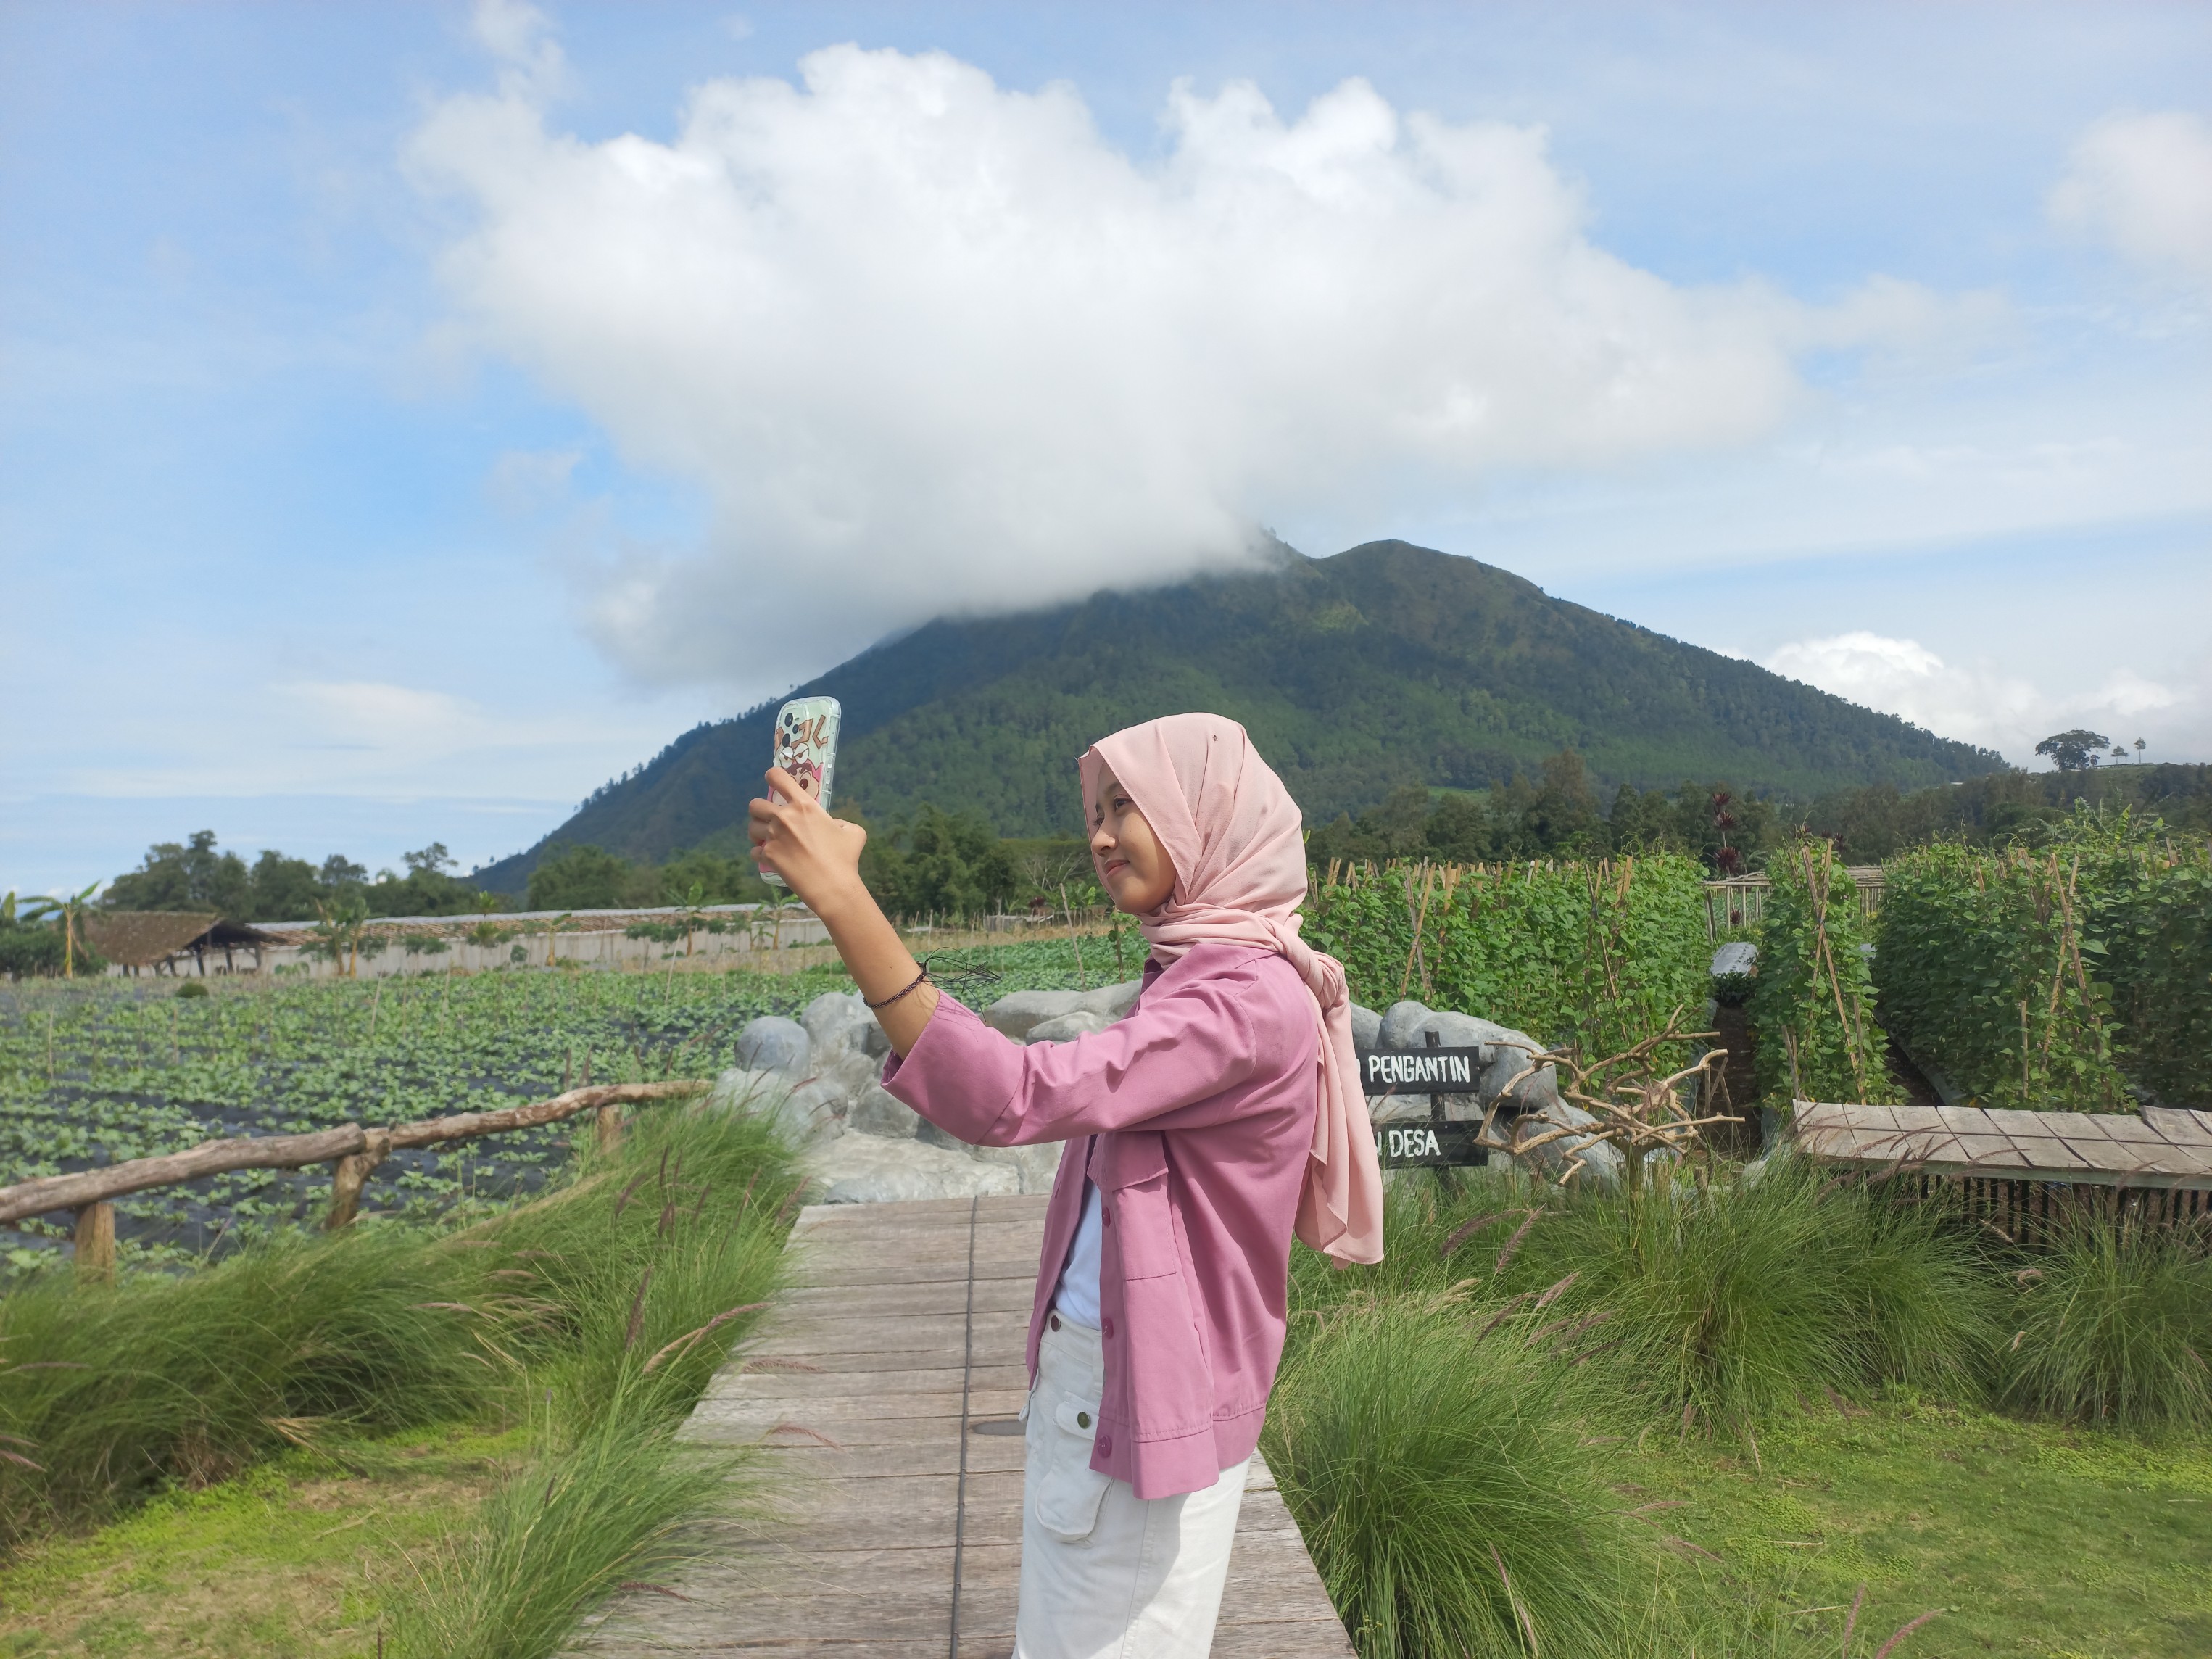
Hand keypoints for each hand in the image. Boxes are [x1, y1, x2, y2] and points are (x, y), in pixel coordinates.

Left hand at [750, 767, 869, 914]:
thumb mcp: (854, 832)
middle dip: (759, 811)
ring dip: (757, 832)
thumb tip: (832, 824)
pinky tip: (768, 857)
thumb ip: (840, 822)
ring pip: (751, 827)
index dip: (772, 776)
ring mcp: (773, 837)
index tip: (772, 779)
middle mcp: (784, 817)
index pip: (778, 778)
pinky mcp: (768, 856)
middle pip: (755, 804)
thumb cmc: (845, 858)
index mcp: (804, 805)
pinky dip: (759, 853)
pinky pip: (753, 851)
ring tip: (767, 839)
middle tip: (769, 819)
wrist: (832, 886)